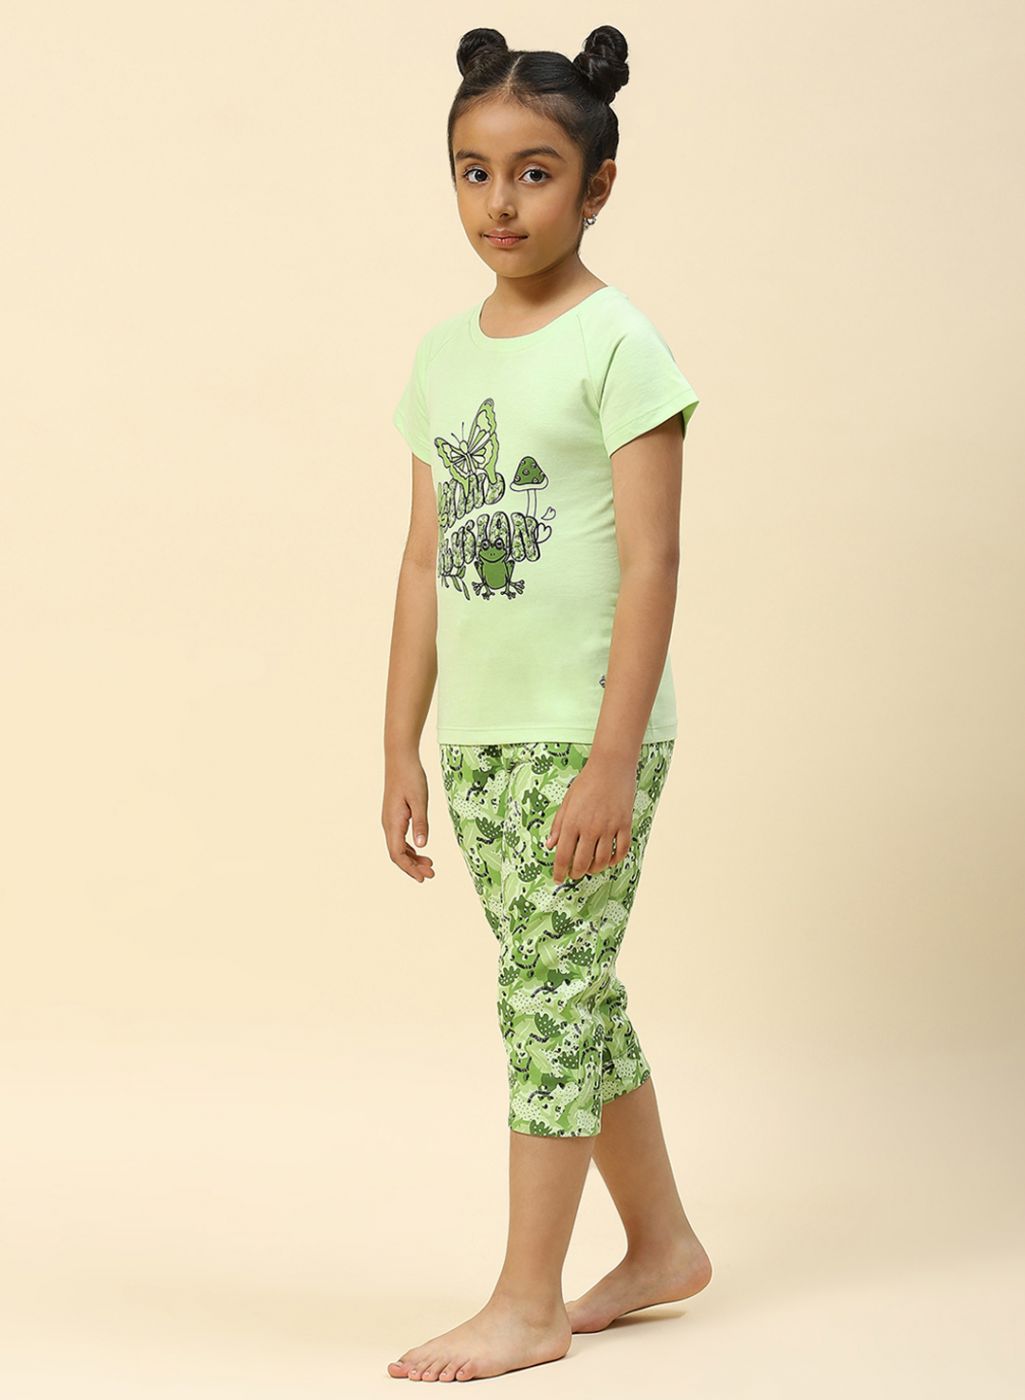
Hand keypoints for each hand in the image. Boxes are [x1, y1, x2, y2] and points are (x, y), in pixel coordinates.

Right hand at [382, 754, 435, 881]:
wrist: (400, 759)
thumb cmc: (411, 777)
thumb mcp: (420, 801)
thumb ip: (421, 823)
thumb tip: (422, 845)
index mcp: (393, 823)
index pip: (397, 854)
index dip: (409, 868)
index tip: (423, 877)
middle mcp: (388, 824)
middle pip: (397, 854)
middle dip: (413, 867)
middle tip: (431, 874)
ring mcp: (390, 819)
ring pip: (398, 847)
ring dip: (412, 858)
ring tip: (429, 864)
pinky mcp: (394, 815)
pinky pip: (399, 838)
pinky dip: (410, 848)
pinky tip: (420, 849)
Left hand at [544, 754, 635, 882]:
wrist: (611, 767)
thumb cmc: (586, 783)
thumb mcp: (566, 802)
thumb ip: (558, 825)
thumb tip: (550, 845)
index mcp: (572, 822)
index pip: (563, 855)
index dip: (559, 871)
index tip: (558, 879)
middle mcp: (590, 828)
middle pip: (582, 862)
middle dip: (576, 873)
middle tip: (574, 874)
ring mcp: (609, 827)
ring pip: (603, 860)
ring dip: (595, 869)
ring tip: (590, 868)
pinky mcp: (624, 825)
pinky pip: (621, 850)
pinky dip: (615, 860)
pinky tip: (609, 860)